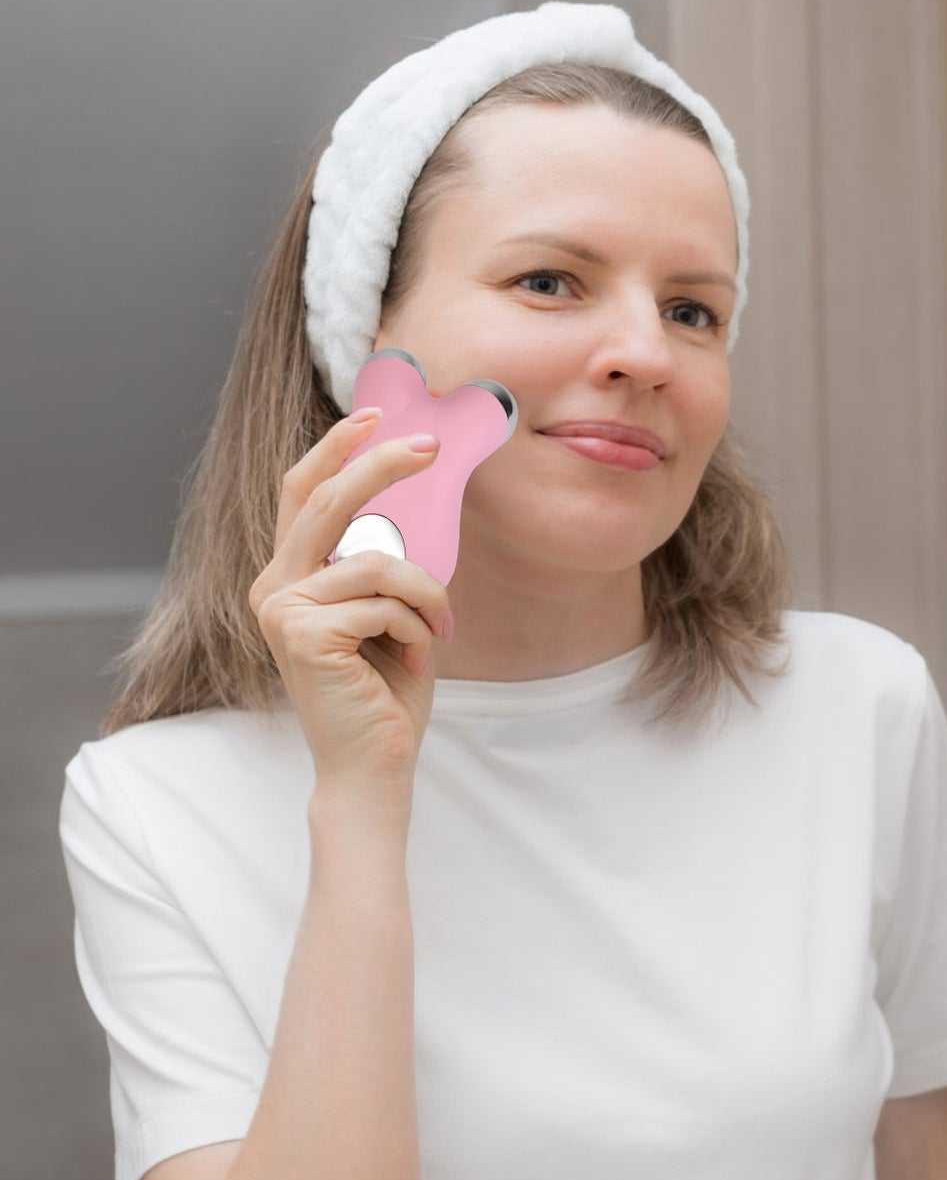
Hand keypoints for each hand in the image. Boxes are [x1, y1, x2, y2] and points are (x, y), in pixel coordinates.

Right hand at [248, 409, 452, 790]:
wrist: (374, 765)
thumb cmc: (385, 693)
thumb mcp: (388, 614)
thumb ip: (382, 564)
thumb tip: (410, 501)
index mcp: (289, 578)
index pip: (303, 494)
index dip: (336, 449)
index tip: (375, 415)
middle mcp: (274, 587)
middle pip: (327, 499)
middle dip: (381, 464)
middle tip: (429, 445)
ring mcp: (282, 609)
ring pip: (378, 561)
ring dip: (427, 594)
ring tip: (439, 630)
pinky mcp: (303, 634)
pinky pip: (385, 601)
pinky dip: (417, 627)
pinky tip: (411, 661)